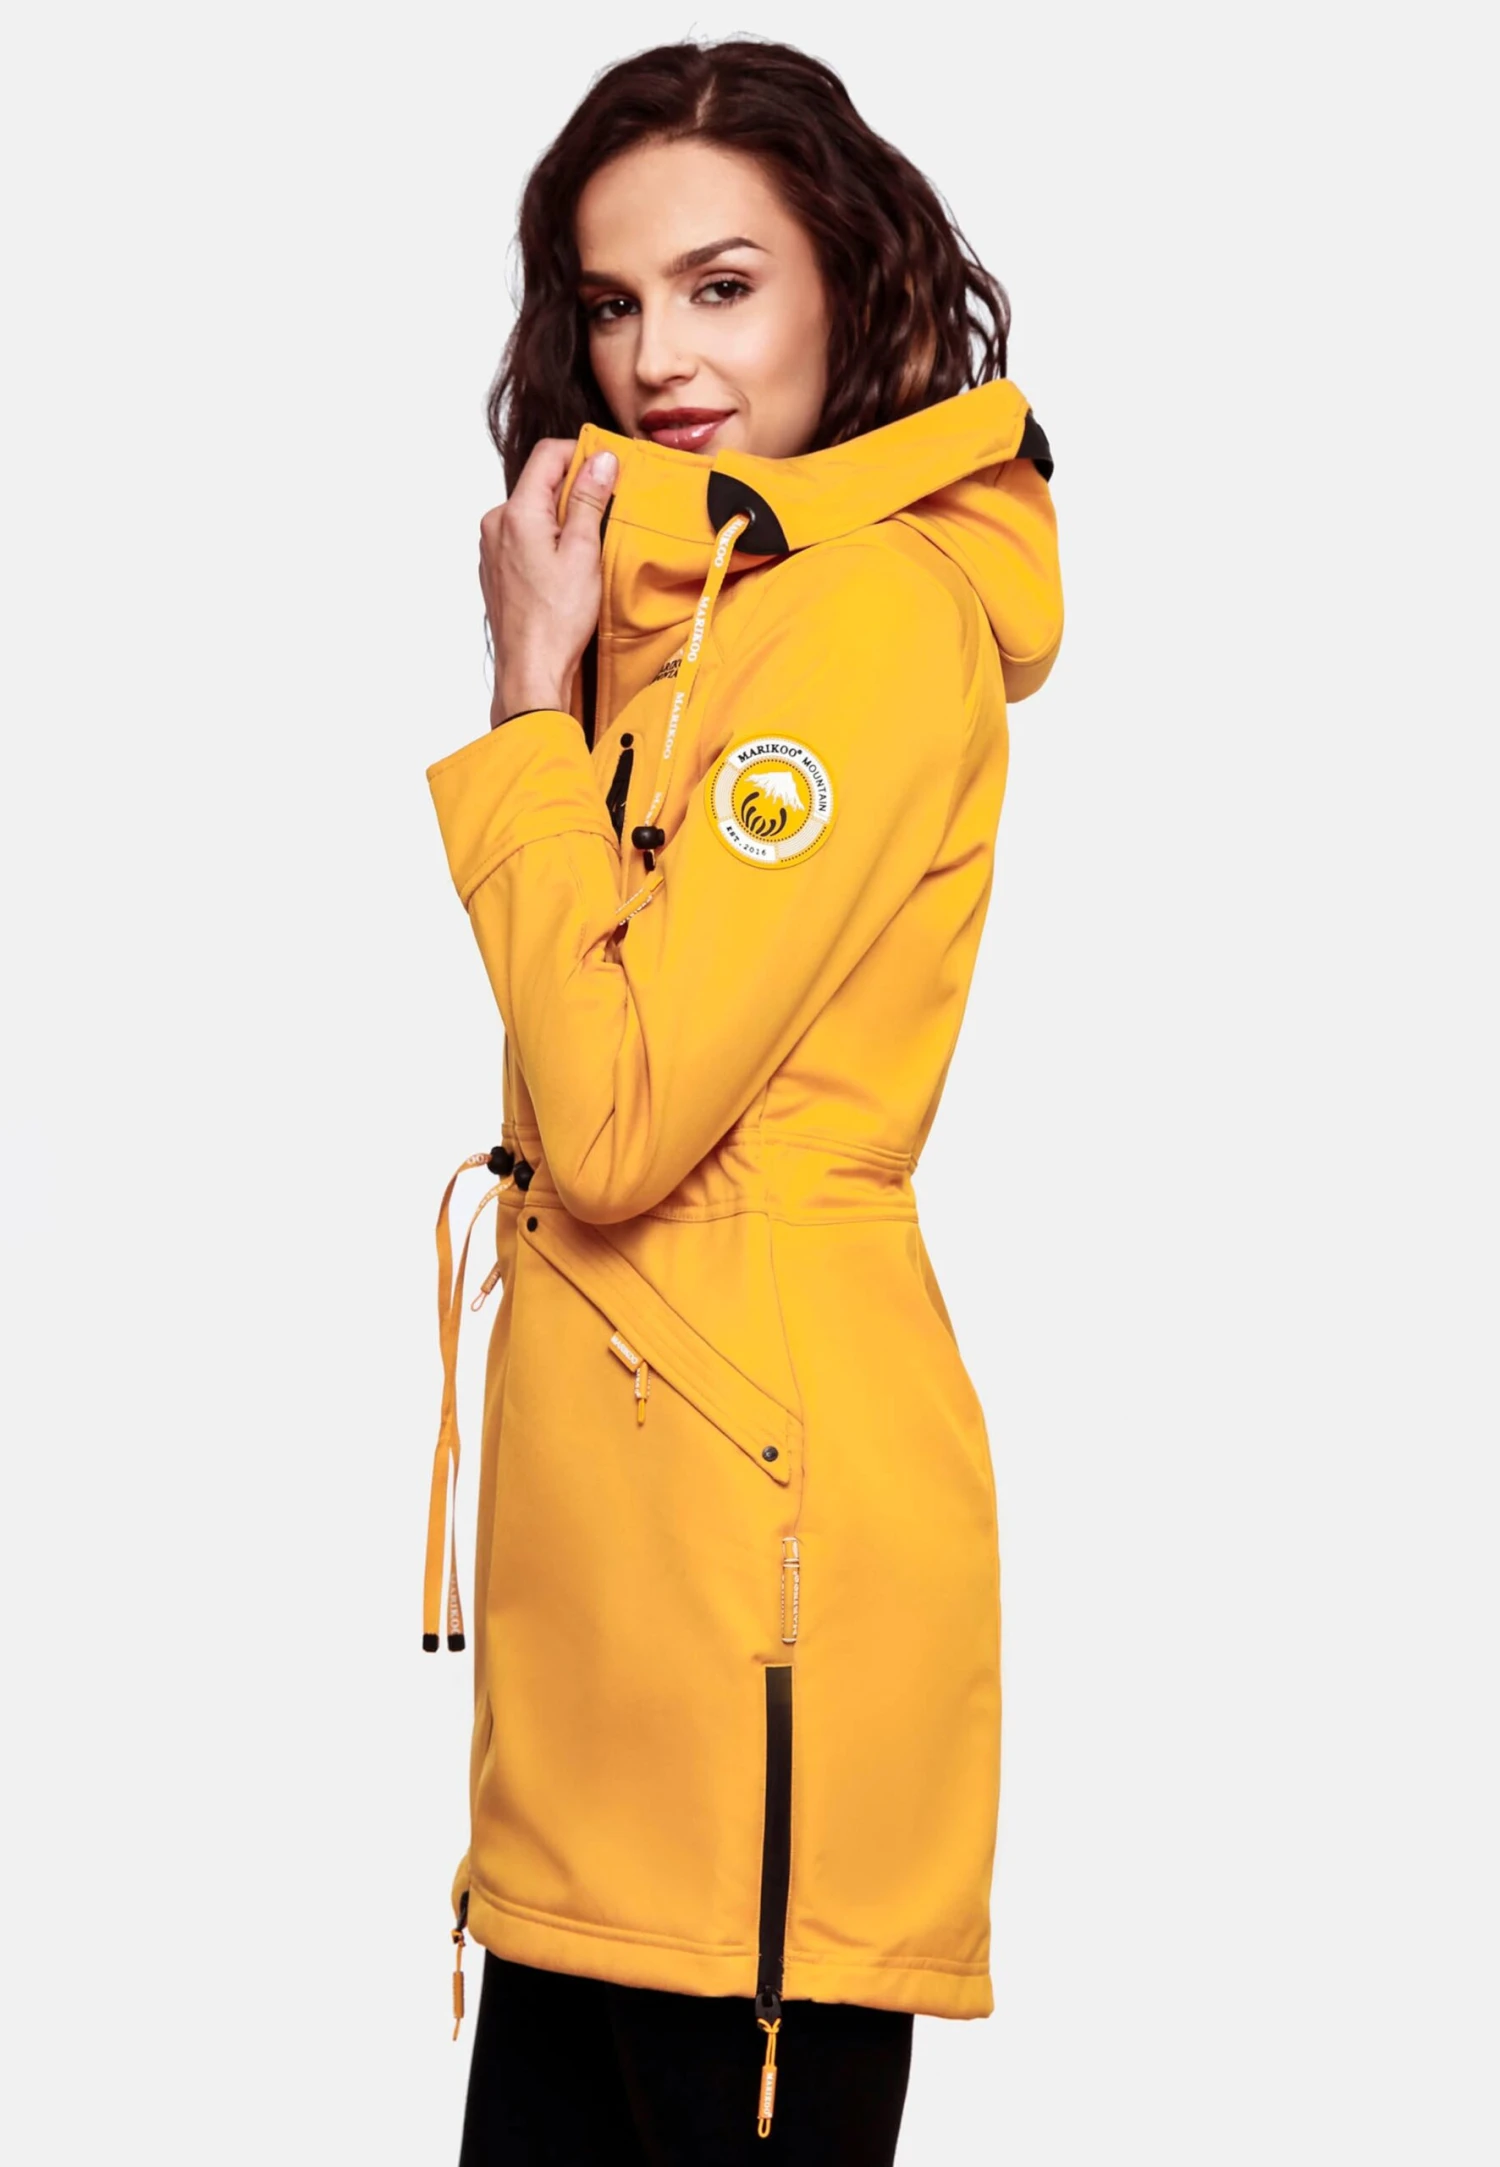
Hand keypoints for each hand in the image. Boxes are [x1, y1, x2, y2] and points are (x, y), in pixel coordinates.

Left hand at [479, 440, 617, 723]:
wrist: (530, 669)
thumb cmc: (557, 621)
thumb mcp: (584, 553)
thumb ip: (590, 500)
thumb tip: (602, 459)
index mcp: (516, 513)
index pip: (548, 455)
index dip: (582, 454)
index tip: (609, 469)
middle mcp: (496, 524)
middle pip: (540, 484)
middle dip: (574, 491)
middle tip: (606, 514)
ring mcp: (492, 548)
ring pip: (533, 512)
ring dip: (562, 519)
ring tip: (587, 550)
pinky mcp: (496, 569)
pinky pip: (524, 538)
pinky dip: (547, 542)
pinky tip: (566, 570)